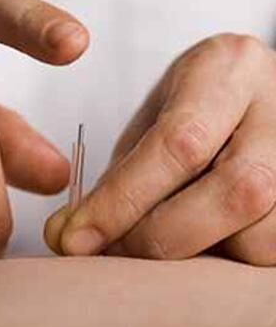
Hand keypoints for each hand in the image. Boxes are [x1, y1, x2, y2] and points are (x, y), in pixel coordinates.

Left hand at [45, 33, 275, 265]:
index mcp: (228, 69)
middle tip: (113, 249)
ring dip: (198, 255)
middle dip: (159, 238)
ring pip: (262, 235)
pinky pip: (269, 250)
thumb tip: (71, 234)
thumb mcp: (153, 121)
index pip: (177, 143)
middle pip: (233, 191)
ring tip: (162, 236)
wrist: (246, 94)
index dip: (122, 200)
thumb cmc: (192, 106)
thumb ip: (121, 176)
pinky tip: (198, 237)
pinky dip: (225, 257)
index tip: (76, 238)